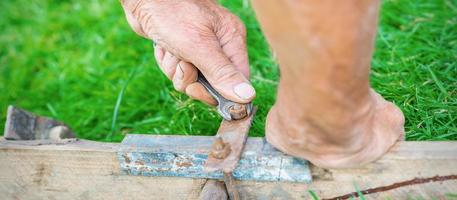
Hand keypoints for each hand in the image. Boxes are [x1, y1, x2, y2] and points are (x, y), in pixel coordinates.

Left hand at [121, 0, 254, 104]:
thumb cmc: (172, 14)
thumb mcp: (199, 46)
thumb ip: (222, 73)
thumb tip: (248, 97)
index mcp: (232, 40)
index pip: (238, 79)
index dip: (220, 92)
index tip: (201, 90)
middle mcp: (219, 44)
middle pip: (212, 83)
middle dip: (191, 79)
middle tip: (182, 66)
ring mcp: (200, 47)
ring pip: (191, 78)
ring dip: (175, 69)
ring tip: (171, 50)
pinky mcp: (183, 48)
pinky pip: (178, 70)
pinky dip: (167, 62)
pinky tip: (163, 47)